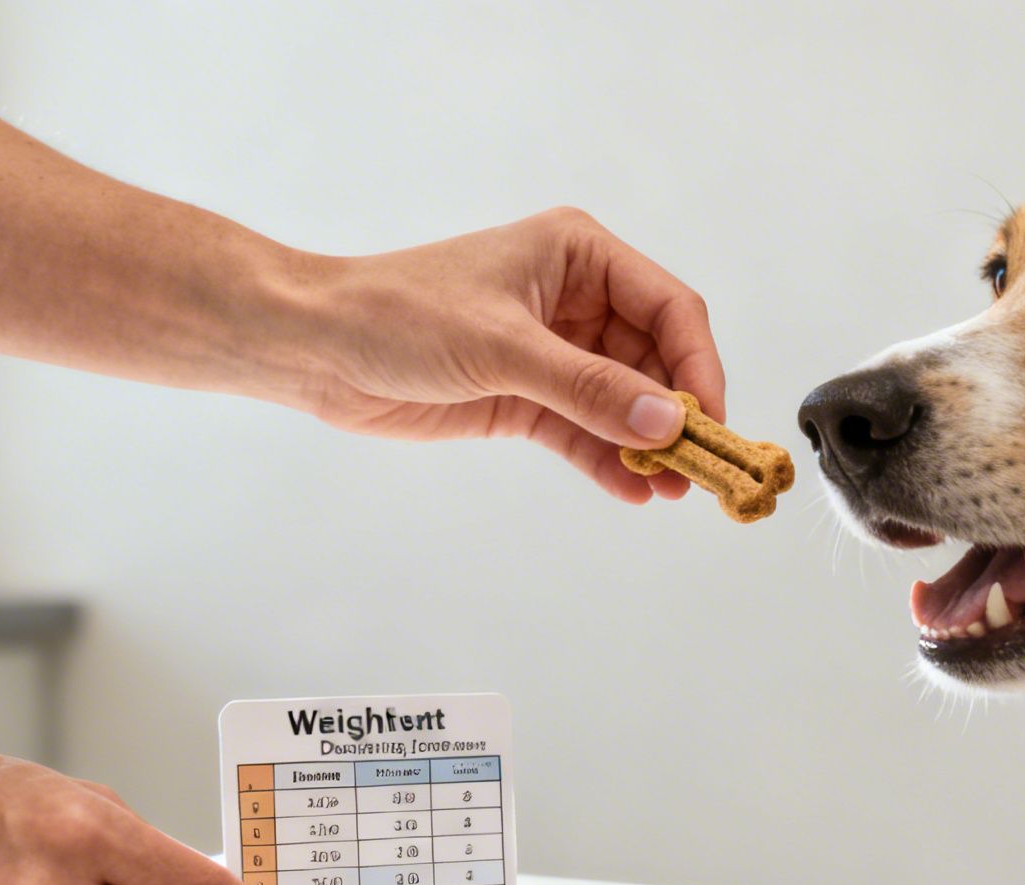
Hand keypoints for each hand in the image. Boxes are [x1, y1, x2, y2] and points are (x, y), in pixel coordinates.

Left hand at [285, 207, 726, 501]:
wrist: (315, 348)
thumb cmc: (397, 314)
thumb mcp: (503, 348)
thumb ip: (589, 389)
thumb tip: (666, 422)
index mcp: (579, 255)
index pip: (669, 308)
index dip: (698, 366)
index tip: (710, 422)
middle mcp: (576, 299)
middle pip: (656, 360)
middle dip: (677, 415)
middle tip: (699, 469)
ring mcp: (554, 351)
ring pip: (624, 403)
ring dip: (647, 445)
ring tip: (670, 490)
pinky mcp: (527, 397)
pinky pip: (586, 432)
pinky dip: (610, 460)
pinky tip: (633, 490)